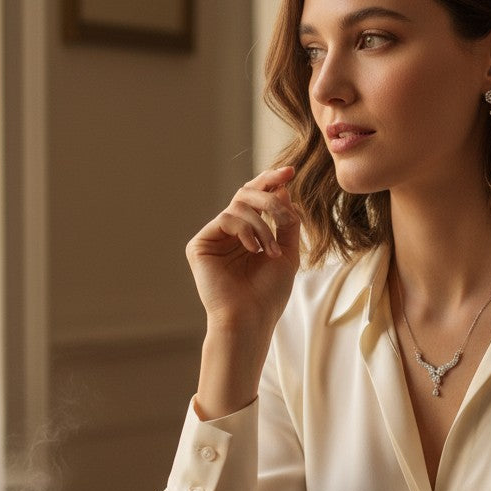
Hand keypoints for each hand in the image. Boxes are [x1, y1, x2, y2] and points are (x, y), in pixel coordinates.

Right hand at [186, 166, 301, 332]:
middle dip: (268, 192)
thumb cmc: (269, 293)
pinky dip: (246, 230)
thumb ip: (286, 222)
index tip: (290, 172)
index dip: (271, 182)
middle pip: (245, 194)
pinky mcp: (200, 244)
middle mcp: (228, 233)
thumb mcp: (288, 253)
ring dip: (263, 225)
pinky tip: (254, 250)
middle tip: (284, 194)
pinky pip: (226, 218)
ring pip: (239, 206)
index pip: (257, 200)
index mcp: (248, 234)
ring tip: (271, 251)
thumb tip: (284, 189)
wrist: (251, 318)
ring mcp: (213, 238)